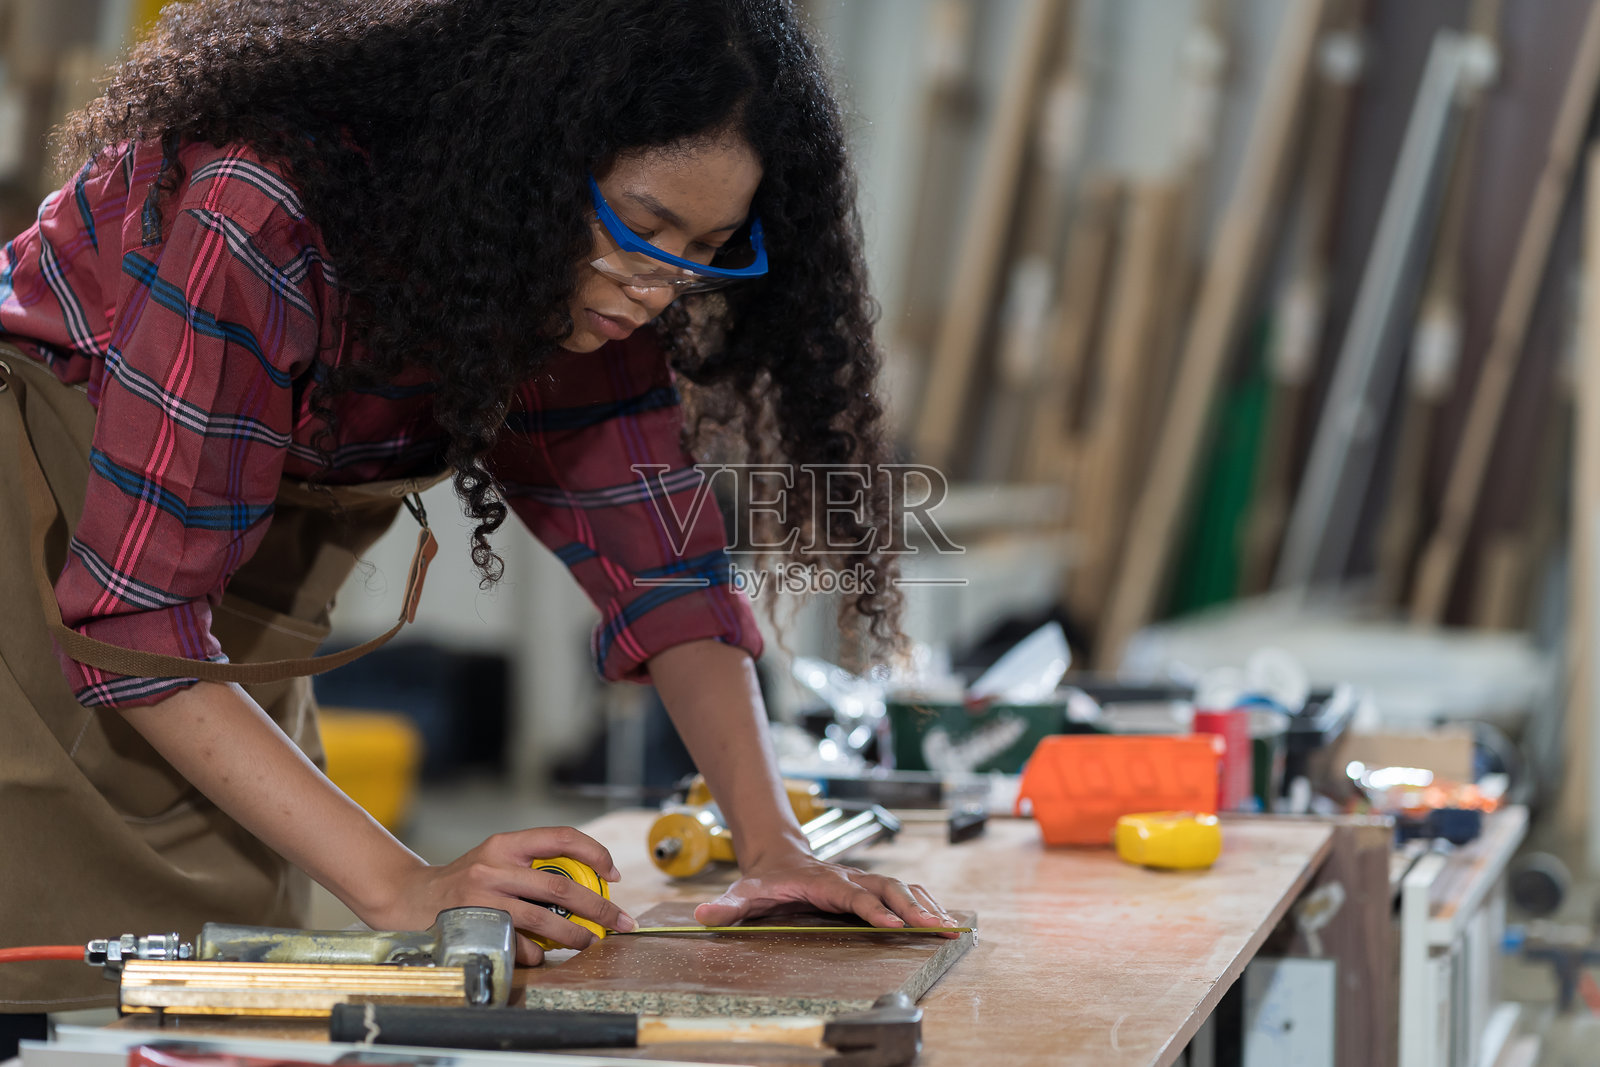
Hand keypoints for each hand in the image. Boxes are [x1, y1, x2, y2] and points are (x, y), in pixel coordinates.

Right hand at [367, 827, 637, 964]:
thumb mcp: (494, 860)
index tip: (614, 873)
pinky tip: (540, 955)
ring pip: (545, 920)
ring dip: (575, 935)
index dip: (595, 852)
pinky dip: (537, 954)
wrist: (407, 898)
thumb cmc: (464, 882)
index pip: (561, 836)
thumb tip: (588, 885)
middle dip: (599, 907)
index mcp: (506, 843)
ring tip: (589, 941)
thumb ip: (531, 866)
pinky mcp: (476, 926)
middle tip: (620, 921)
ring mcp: (484, 898)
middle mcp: (495, 866)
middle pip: (562, 886)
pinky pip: (519, 944)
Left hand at [693, 848, 959, 935]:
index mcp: (822, 881)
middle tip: (936, 925)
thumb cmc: (764, 879)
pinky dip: (922, 902)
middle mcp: (847, 878)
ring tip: (947, 924)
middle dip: (912, 906)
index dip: (872, 909)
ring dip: (923, 904)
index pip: (852, 895)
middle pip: (887, 887)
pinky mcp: (867, 888)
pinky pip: (901, 893)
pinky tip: (941, 917)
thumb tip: (703, 914)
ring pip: (899, 887)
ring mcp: (860, 881)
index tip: (893, 925)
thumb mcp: (743, 892)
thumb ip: (726, 904)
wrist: (775, 856)